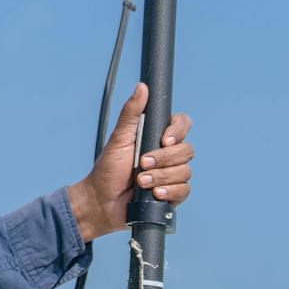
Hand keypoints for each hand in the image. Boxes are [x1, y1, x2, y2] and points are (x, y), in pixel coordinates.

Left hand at [66, 83, 195, 242]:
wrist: (101, 201)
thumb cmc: (107, 169)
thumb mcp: (119, 138)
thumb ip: (132, 113)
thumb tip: (142, 87)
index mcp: (157, 137)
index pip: (182, 125)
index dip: (177, 131)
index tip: (163, 140)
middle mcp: (168, 155)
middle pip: (187, 150)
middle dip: (164, 159)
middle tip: (142, 164)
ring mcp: (171, 175)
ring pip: (185, 171)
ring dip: (162, 177)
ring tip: (141, 182)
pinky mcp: (172, 195)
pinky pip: (184, 190)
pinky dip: (170, 192)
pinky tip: (155, 194)